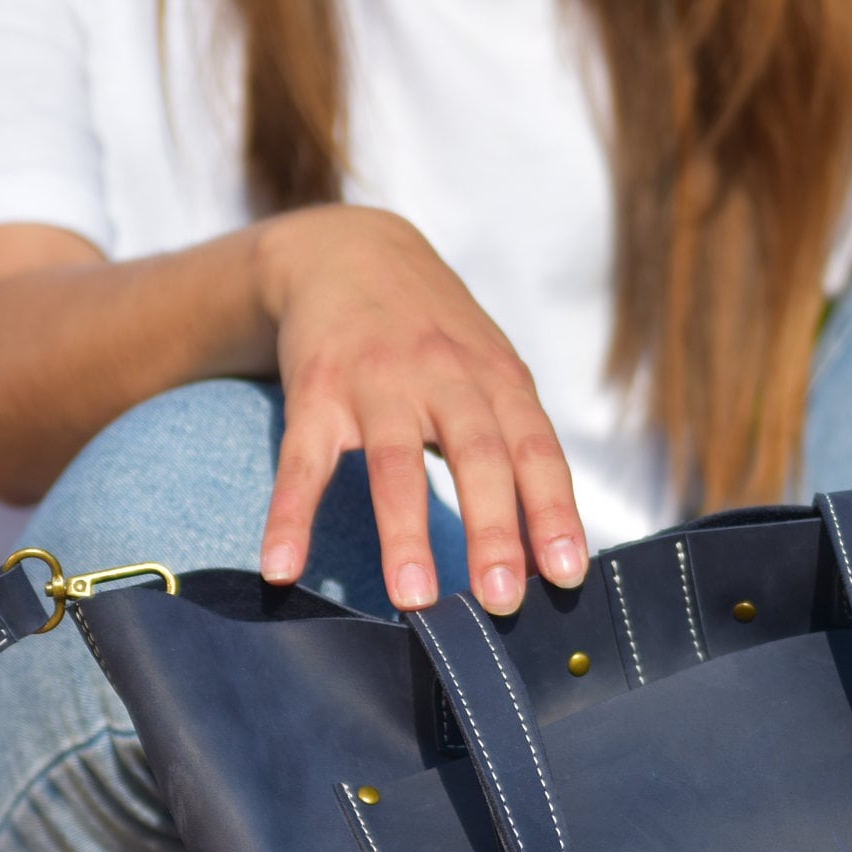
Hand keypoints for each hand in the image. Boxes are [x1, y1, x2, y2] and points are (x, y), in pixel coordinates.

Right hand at [254, 208, 586, 612]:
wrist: (348, 249)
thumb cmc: (436, 334)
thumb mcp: (490, 369)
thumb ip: (518, 444)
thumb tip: (552, 550)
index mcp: (498, 379)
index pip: (536, 450)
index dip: (555, 510)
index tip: (568, 574)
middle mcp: (443, 378)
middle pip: (476, 458)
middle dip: (492, 531)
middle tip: (500, 601)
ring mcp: (376, 384)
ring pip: (394, 464)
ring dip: (403, 534)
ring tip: (412, 601)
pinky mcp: (315, 393)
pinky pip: (303, 463)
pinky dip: (290, 518)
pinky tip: (284, 568)